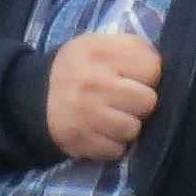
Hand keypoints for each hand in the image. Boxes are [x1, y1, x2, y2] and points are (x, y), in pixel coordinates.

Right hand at [45, 30, 160, 163]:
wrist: (34, 97)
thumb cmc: (79, 69)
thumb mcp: (99, 45)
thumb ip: (132, 49)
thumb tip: (161, 71)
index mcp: (99, 52)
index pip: (152, 68)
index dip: (147, 75)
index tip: (133, 77)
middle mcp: (93, 82)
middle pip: (147, 101)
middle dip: (139, 103)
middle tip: (124, 101)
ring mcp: (86, 114)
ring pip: (133, 128)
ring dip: (127, 126)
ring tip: (112, 118)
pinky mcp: (80, 141)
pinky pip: (116, 150)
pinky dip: (112, 145)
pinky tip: (101, 132)